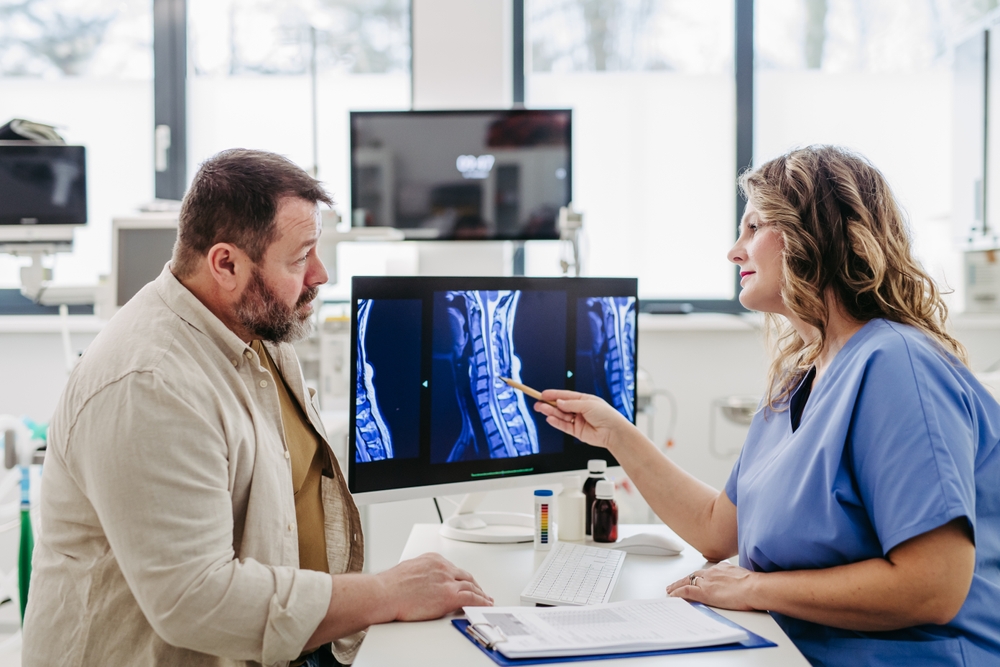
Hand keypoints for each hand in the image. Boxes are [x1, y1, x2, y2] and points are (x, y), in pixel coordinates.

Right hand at [378, 553, 492, 620]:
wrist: (385, 593)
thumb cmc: (391, 585)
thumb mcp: (410, 569)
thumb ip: (423, 573)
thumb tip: (425, 582)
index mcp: (434, 559)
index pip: (454, 569)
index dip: (463, 578)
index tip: (466, 583)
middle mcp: (443, 567)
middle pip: (466, 577)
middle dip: (475, 585)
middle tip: (481, 592)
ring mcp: (447, 581)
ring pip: (472, 587)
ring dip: (481, 595)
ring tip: (486, 601)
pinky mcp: (449, 596)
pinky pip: (471, 598)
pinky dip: (481, 602)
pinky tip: (485, 605)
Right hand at [533, 390, 632, 450]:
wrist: (614, 432)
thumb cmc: (606, 415)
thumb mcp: (588, 404)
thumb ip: (571, 404)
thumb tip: (559, 402)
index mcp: (584, 400)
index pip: (566, 396)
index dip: (554, 394)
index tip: (543, 394)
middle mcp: (579, 410)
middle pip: (561, 406)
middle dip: (549, 404)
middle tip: (537, 403)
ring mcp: (578, 421)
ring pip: (561, 416)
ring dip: (550, 412)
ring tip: (541, 409)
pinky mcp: (577, 431)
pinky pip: (564, 426)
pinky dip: (556, 422)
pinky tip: (549, 418)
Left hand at [666, 561, 757, 610]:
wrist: (754, 587)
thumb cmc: (754, 584)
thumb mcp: (744, 576)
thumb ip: (736, 578)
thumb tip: (740, 583)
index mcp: (722, 568)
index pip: (706, 572)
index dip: (698, 577)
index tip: (695, 579)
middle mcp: (712, 573)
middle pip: (693, 575)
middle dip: (684, 579)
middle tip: (676, 584)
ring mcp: (707, 582)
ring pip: (686, 581)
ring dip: (676, 586)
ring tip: (670, 590)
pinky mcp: (704, 592)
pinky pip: (686, 591)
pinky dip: (677, 593)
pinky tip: (672, 595)